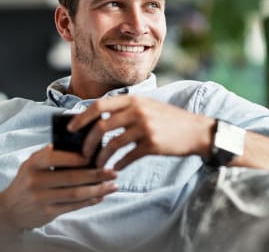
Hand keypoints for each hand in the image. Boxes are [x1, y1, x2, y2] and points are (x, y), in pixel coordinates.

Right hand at [0, 145, 116, 235]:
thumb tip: (81, 144)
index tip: (94, 155)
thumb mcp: (34, 162)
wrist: (10, 209)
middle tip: (112, 172)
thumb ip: (52, 153)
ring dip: (98, 190)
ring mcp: (41, 199)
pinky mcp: (47, 213)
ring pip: (76, 194)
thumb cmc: (29, 179)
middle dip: (96, 174)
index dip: (76, 157)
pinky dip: (90, 201)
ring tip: (113, 185)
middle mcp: (36, 181)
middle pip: (72, 177)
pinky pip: (73, 206)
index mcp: (34, 163)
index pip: (56, 157)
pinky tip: (102, 195)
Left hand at [68, 95, 215, 169]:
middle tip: (83, 154)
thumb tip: (102, 120)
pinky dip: (118, 164)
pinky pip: (127, 157)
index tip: (71, 129)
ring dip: (101, 157)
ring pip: (112, 144)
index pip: (100, 106)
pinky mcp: (152, 144)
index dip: (82, 117)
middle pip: (101, 126)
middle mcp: (138, 111)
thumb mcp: (150, 106)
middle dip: (87, 142)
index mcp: (134, 100)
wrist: (196, 131)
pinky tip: (116, 168)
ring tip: (98, 165)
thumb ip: (128, 109)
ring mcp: (145, 128)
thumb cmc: (170, 119)